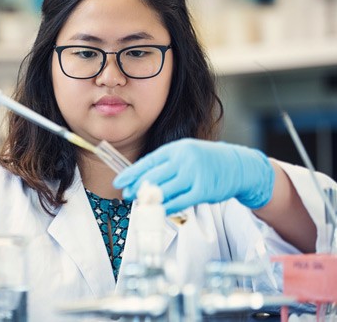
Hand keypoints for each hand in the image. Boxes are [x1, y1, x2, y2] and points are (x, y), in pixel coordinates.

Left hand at [113, 138, 274, 213]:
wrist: (239, 165)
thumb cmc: (207, 161)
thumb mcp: (185, 154)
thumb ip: (166, 164)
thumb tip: (141, 179)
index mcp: (177, 148)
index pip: (148, 162)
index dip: (131, 174)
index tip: (119, 182)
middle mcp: (184, 159)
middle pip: (154, 177)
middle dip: (137, 188)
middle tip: (127, 195)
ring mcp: (195, 174)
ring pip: (165, 190)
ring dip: (150, 199)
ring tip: (141, 204)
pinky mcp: (204, 190)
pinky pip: (180, 201)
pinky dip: (167, 207)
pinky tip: (160, 210)